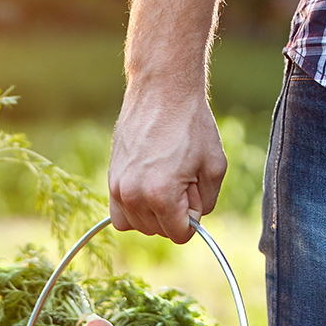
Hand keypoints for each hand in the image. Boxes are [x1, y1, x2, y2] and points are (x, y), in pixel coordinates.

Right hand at [108, 81, 225, 242]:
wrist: (162, 91)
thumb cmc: (192, 125)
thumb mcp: (214, 167)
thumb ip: (206, 203)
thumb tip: (191, 219)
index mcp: (162, 195)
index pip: (180, 234)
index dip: (193, 219)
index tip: (194, 193)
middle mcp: (134, 195)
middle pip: (159, 231)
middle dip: (175, 213)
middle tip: (181, 180)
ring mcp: (118, 187)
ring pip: (139, 226)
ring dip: (155, 213)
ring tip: (164, 180)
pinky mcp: (110, 178)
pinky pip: (119, 215)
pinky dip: (135, 211)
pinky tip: (147, 190)